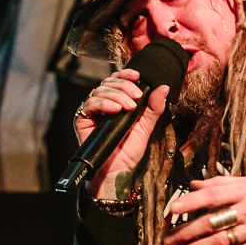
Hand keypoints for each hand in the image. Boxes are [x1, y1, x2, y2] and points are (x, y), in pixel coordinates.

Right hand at [74, 69, 169, 199]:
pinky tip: (114, 110)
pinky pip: (90, 103)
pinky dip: (104, 103)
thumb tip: (163, 88)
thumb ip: (154, 107)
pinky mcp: (83, 119)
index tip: (137, 76)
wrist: (117, 170)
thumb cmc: (129, 151)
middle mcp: (104, 104)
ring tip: (128, 108)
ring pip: (100, 90)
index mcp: (118, 102)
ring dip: (117, 96)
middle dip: (124, 86)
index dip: (126, 74)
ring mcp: (93, 110)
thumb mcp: (146, 126)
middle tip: (136, 97)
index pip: (119, 80)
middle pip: (109, 82)